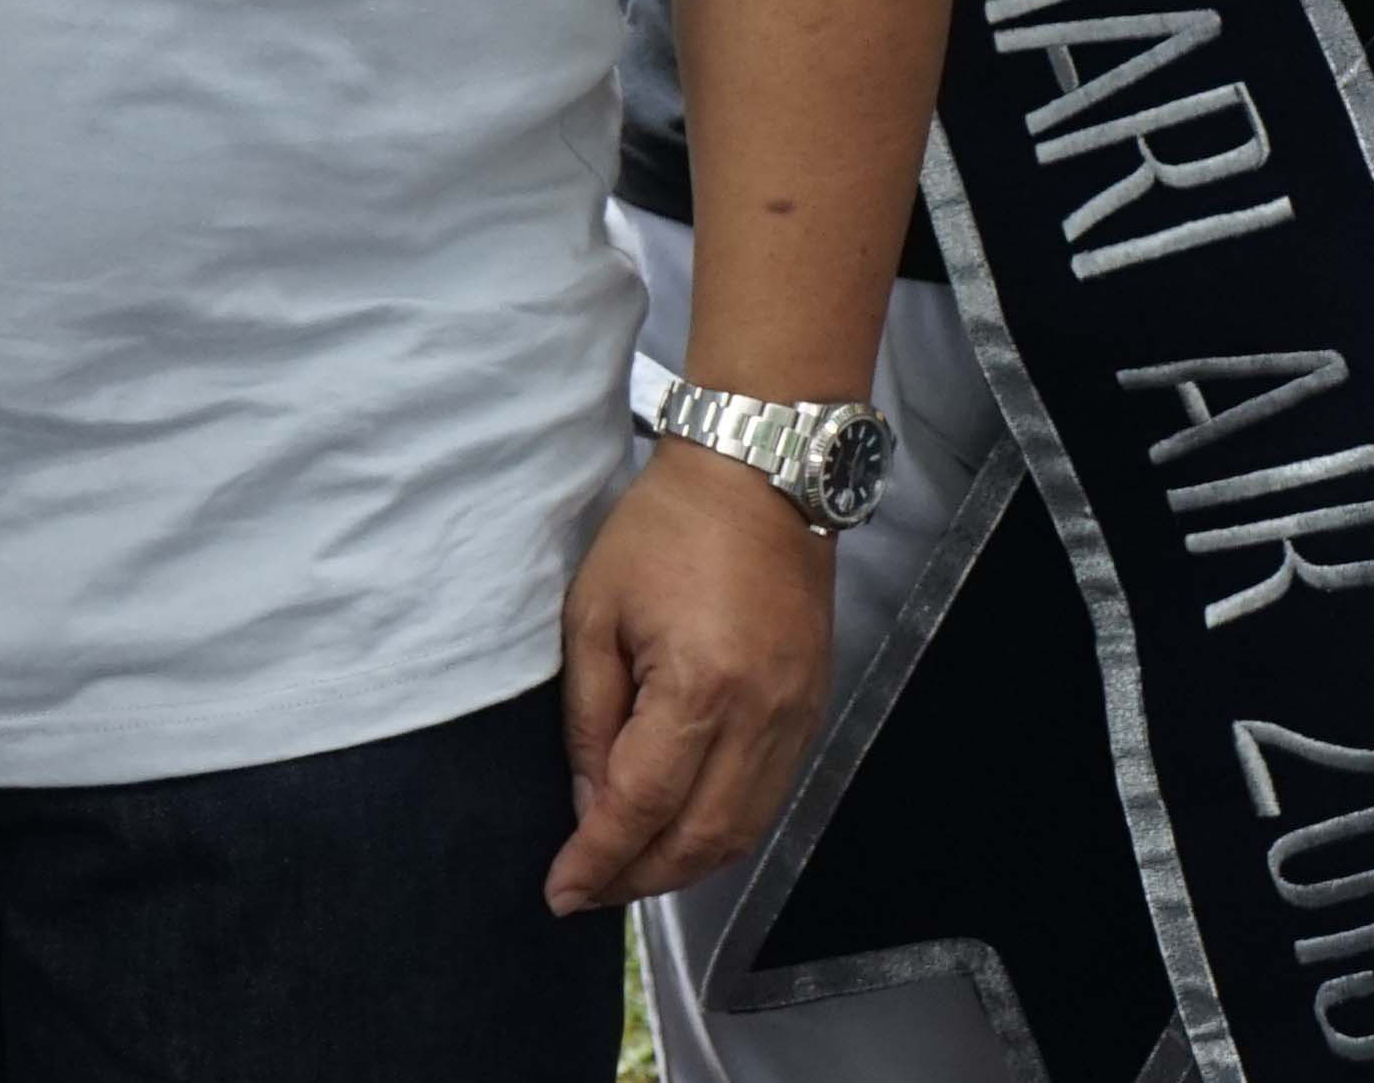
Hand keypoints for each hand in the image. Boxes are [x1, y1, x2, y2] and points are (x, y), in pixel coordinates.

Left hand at [549, 443, 835, 912]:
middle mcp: (761, 718)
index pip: (642, 804)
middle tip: (587, 891)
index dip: (599, 858)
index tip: (561, 892)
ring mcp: (797, 720)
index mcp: (700, 687)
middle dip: (639, 878)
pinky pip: (769, 800)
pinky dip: (723, 833)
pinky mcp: (812, 713)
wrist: (756, 480)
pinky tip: (682, 834)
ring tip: (626, 874)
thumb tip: (587, 801)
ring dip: (683, 866)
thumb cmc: (663, 530)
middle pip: (701, 838)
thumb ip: (588, 715)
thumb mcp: (592, 613)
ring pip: (743, 832)